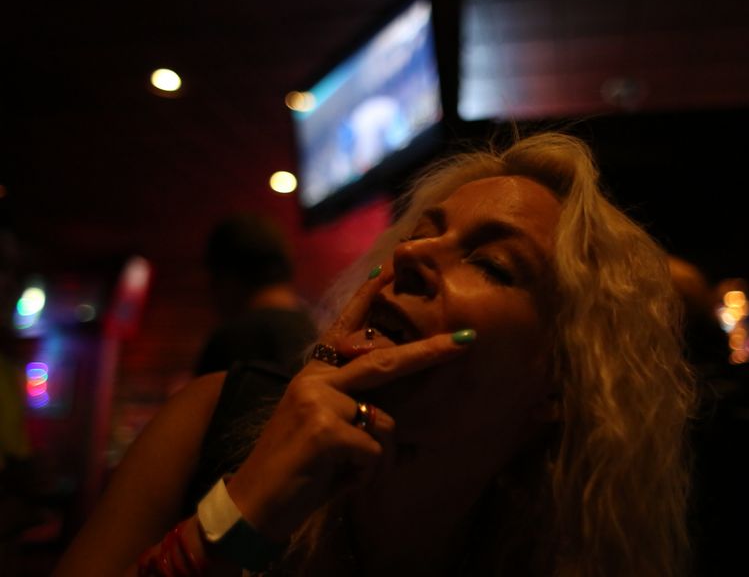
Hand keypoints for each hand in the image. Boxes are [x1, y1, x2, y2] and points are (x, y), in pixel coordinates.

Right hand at [224, 269, 470, 541]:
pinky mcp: (326, 429)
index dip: (366, 299)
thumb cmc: (294, 474)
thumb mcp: (324, 435)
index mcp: (314, 377)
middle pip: (385, 360)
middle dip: (432, 352)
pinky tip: (338, 483)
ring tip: (346, 476)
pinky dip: (367, 475)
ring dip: (380, 459)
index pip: (343, 329)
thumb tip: (408, 439)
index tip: (388, 270)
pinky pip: (376, 451)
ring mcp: (319, 401)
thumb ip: (356, 420)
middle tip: (468, 339)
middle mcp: (315, 381)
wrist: (251, 507)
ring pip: (386, 423)